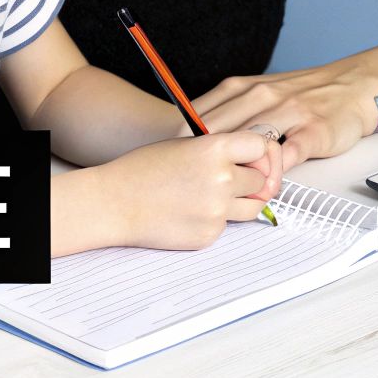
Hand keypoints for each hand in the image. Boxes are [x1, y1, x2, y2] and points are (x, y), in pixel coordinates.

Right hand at [94, 133, 280, 249]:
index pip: (262, 147)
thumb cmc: (143, 169)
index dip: (261, 152)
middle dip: (252, 178)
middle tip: (232, 177)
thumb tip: (254, 158)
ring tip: (215, 194)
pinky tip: (191, 210)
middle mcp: (221, 180)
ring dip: (242, 201)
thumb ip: (221, 149)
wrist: (114, 202)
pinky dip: (216, 219)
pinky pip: (228, 226)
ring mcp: (217, 211)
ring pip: (253, 207)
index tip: (256, 157)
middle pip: (262, 180)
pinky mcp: (209, 234)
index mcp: (215, 149)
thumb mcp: (185, 143)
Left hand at [193, 63, 377, 170]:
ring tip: (228, 191)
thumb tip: (189, 138)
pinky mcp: (314, 131)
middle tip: (197, 185)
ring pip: (252, 142)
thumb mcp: (258, 92)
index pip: (200, 115)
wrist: (353, 86)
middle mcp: (263, 96)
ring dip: (238, 170)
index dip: (183, 142)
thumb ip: (228, 110)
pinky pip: (289, 155)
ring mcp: (290, 113)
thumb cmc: (301, 95)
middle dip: (205, 161)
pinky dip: (274, 174)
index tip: (175, 163)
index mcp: (243, 88)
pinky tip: (265, 186)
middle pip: (220, 130)